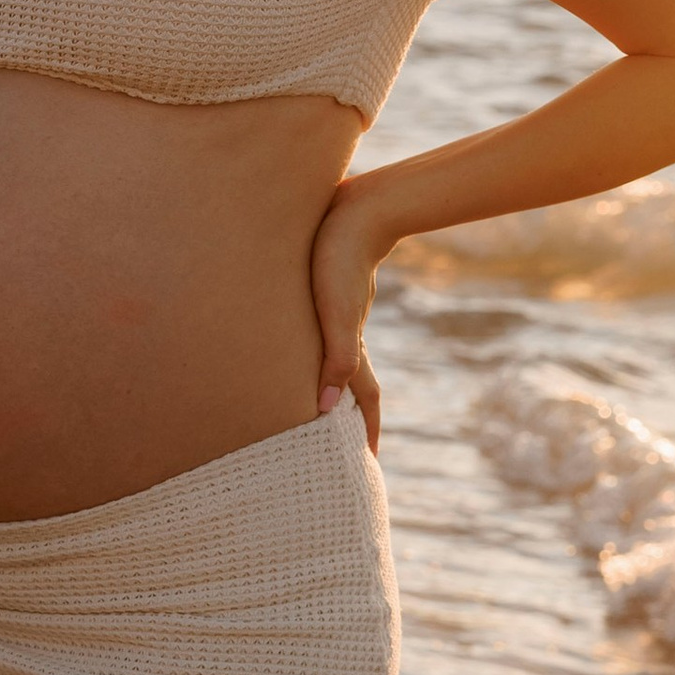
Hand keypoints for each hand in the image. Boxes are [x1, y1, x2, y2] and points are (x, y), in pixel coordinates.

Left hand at [309, 184, 391, 454]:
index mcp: (351, 346)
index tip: (366, 466)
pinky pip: (325, 339)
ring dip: (336, 388)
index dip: (367, 433)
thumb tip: (327, 409)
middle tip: (343, 450)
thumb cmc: (338, 258)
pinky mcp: (328, 295)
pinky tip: (307, 353)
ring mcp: (339, 316)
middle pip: (354, 387)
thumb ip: (336, 357)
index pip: (366, 401)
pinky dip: (322, 357)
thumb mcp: (335, 311)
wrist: (357, 208)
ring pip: (338, 363)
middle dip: (352, 420)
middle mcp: (347, 336)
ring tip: (324, 409)